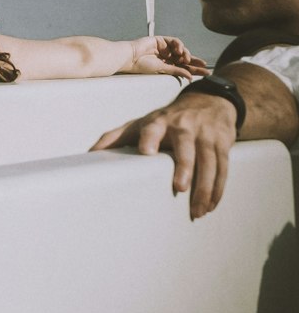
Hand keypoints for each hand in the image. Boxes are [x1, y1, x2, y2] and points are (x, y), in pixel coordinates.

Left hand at [90, 92, 237, 218]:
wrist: (209, 101)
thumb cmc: (167, 119)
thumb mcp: (140, 123)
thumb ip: (115, 138)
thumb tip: (90, 155)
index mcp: (159, 121)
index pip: (152, 128)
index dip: (149, 138)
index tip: (146, 152)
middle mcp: (183, 126)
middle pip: (185, 146)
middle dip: (184, 166)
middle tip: (180, 188)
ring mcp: (205, 134)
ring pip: (209, 161)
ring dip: (205, 188)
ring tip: (198, 211)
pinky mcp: (223, 143)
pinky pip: (223, 167)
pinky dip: (219, 188)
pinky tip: (211, 205)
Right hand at [126, 36, 208, 79]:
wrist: (130, 57)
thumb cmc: (143, 66)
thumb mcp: (162, 70)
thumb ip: (177, 71)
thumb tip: (191, 76)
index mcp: (167, 65)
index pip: (185, 67)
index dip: (195, 69)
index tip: (206, 73)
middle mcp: (167, 56)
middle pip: (185, 58)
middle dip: (195, 61)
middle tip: (204, 65)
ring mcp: (165, 48)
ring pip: (181, 50)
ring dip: (186, 53)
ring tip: (185, 59)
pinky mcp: (161, 40)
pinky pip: (174, 41)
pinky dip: (179, 45)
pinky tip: (179, 51)